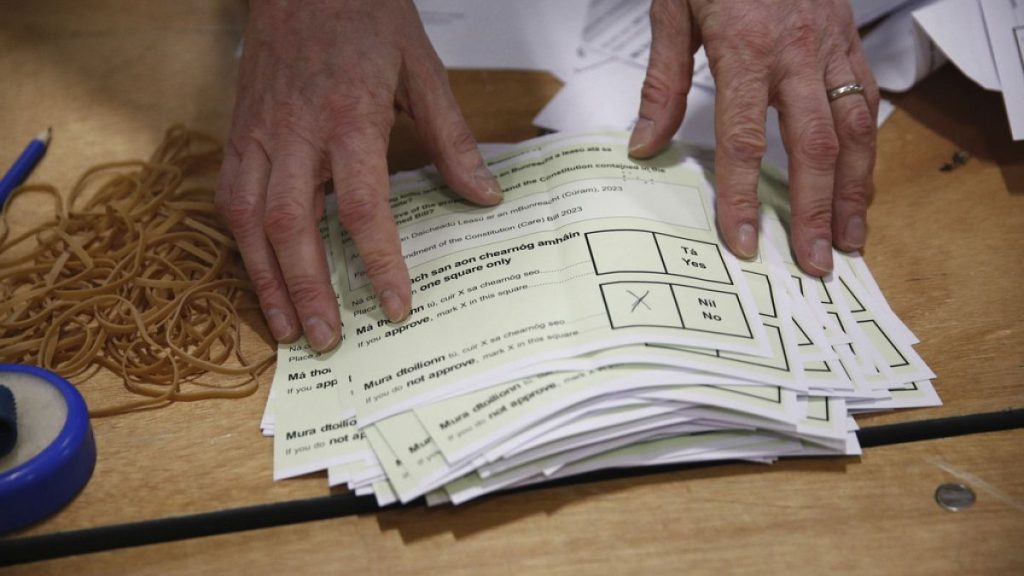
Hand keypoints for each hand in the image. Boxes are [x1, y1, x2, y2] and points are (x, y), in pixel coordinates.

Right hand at [217, 0, 501, 351]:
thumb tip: (483, 196)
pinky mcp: (238, 131)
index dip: (378, 262)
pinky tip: (261, 272)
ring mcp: (258, 132)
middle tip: (328, 339)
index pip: (362, 206)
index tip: (395, 305)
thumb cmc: (363, 13)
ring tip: (285, 327)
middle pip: (292, 225)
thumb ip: (452, 139)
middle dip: (308, 290)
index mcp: (349, 116)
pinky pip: (229, 195)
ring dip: (266, 279)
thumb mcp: (422, 68)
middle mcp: (295, 131)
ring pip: (248, 218)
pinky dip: (242, 242)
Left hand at [629, 0, 878, 275]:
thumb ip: (662, 82)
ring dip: (854, 190)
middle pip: (814, 145)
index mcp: (746, 47)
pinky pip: (866, 100)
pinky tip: (858, 181)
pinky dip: (866, 147)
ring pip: (855, 128)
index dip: (744, 196)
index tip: (743, 242)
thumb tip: (645, 145)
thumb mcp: (673, 10)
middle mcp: (797, 51)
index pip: (745, 140)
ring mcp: (831, 45)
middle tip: (814, 263)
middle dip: (815, 210)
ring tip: (849, 239)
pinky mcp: (848, 38)